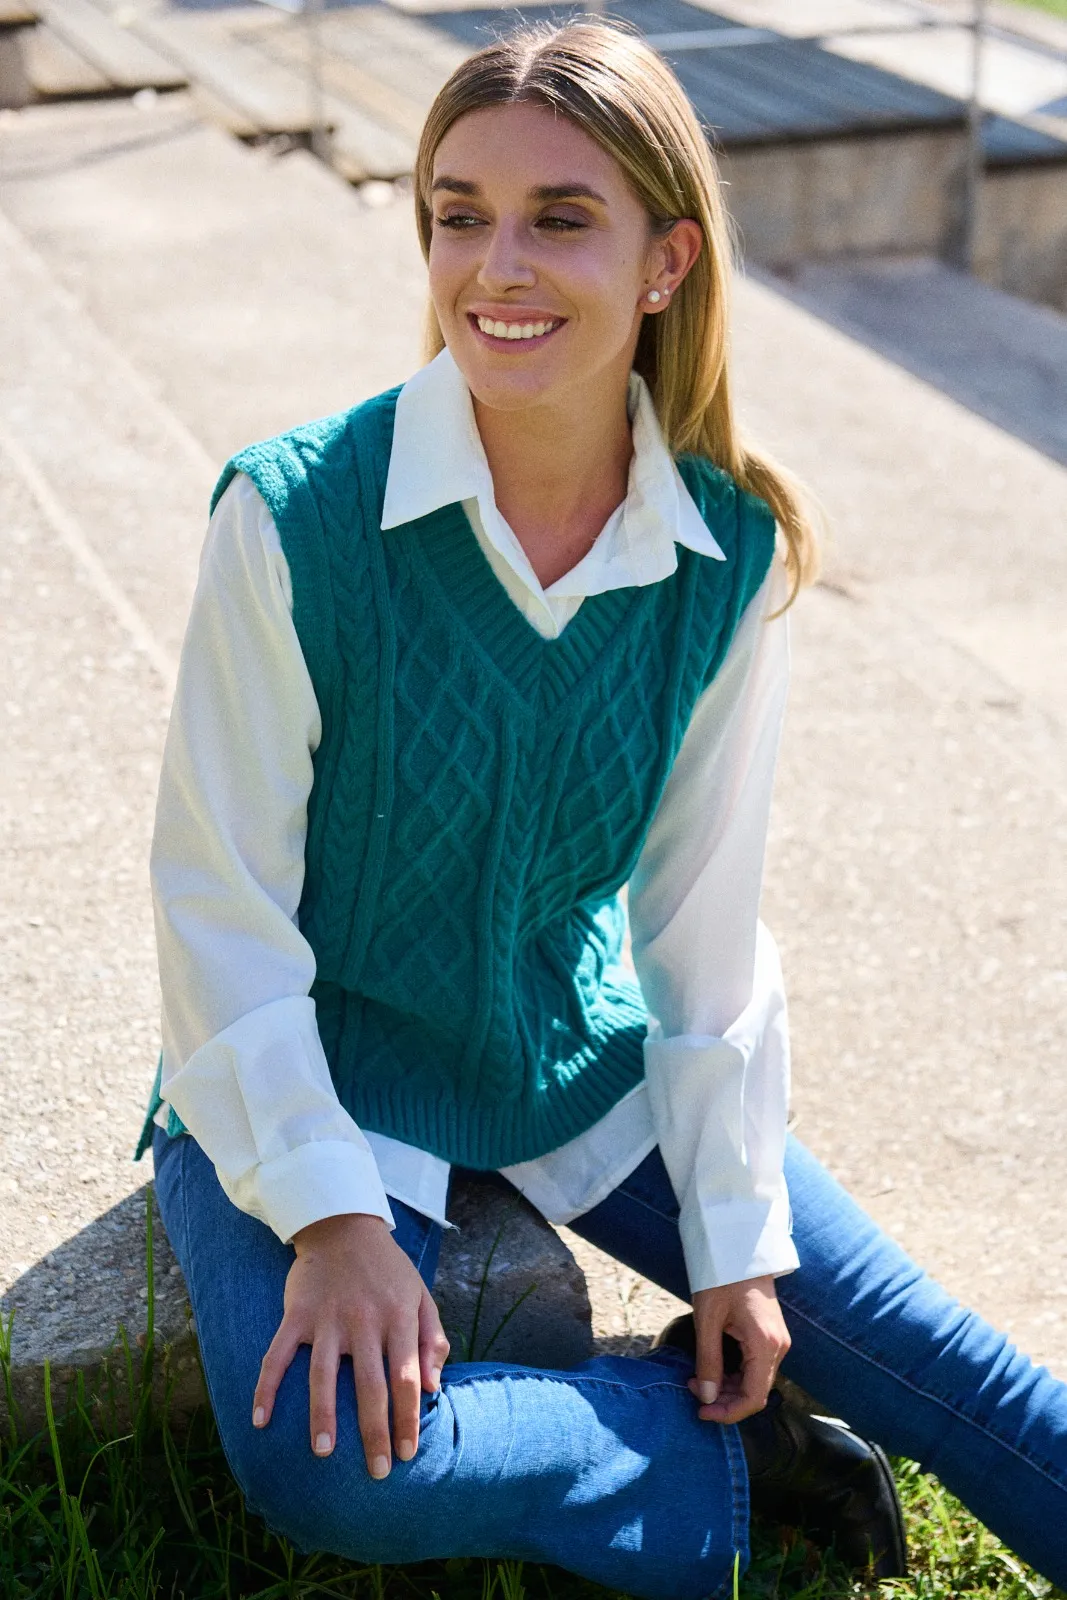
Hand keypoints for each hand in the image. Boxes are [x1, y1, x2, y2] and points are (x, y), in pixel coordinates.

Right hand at [251, 1212, 449, 1475]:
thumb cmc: (388, 1269)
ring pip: (323, 1375)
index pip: (405, 1377)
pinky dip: (267, 1387)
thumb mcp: (420, 1295)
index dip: (407, 1418)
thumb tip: (432, 1387)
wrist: (343, 1226)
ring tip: (324, 1453)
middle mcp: (364, 1320)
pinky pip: (277, 1355)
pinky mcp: (296, 1314)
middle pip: (370, 1385)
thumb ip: (432, 1339)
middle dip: (374, 1432)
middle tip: (377, 1471)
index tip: (408, 1454)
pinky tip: (260, 1420)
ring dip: (322, 1416)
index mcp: (398, 1317)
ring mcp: (327, 1318)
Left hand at [689, 1275, 789, 1424]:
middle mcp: (778, 1347)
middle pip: (755, 1392)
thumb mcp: (708, 1319)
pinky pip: (755, 1367)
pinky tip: (713, 1369)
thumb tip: (707, 1397)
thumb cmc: (722, 1278)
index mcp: (766, 1344)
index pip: (754, 1397)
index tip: (702, 1412)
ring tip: (698, 1379)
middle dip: (724, 1400)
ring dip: (727, 1388)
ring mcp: (777, 1342)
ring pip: (755, 1381)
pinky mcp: (771, 1337)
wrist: (740, 1248)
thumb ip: (708, 1360)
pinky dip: (734, 1374)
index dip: (728, 1412)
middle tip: (693, 1390)